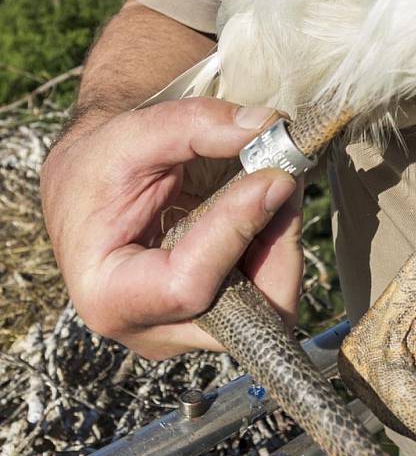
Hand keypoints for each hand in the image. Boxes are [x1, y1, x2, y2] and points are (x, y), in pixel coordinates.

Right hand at [41, 99, 302, 359]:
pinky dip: (278, 245)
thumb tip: (268, 127)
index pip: (187, 285)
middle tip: (287, 178)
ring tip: (280, 182)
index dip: (236, 230)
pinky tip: (270, 202)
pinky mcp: (216, 315)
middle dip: (276, 244)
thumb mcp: (133, 136)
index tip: (272, 177)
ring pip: (267, 309)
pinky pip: (268, 294)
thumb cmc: (99, 170)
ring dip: (284, 242)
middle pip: (242, 313)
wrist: (89, 192)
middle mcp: (152, 330)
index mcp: (110, 297)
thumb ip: (195, 126)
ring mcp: (188, 328)